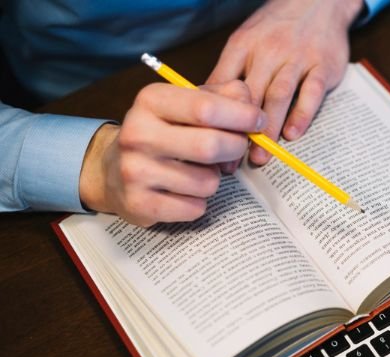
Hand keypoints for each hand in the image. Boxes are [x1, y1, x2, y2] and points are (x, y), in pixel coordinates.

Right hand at [79, 80, 264, 226]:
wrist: (112, 169)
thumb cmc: (164, 132)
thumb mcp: (187, 103)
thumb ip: (224, 96)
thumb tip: (251, 103)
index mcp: (151, 101)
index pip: (206, 108)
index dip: (242, 116)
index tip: (258, 122)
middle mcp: (138, 133)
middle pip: (210, 146)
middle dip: (235, 149)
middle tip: (237, 148)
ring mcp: (135, 171)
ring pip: (208, 182)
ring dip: (215, 179)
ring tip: (199, 171)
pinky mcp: (139, 204)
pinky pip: (195, 208)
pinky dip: (199, 202)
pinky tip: (184, 192)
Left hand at [207, 0, 363, 164]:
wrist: (318, 1)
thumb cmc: (277, 27)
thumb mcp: (245, 42)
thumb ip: (227, 73)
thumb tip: (204, 108)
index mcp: (243, 46)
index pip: (222, 86)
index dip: (213, 119)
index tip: (207, 145)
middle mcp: (268, 51)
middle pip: (249, 96)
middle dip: (238, 132)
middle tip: (230, 163)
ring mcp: (298, 57)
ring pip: (278, 96)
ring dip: (267, 130)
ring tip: (259, 157)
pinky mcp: (323, 65)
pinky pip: (311, 92)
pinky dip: (302, 115)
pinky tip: (293, 135)